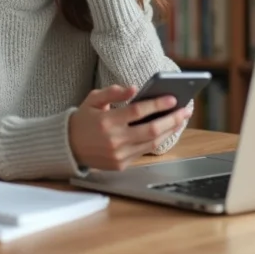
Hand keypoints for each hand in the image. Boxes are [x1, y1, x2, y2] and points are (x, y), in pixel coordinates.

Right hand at [68, 84, 191, 170]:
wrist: (68, 147)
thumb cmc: (83, 119)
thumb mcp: (93, 100)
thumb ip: (113, 92)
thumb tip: (134, 89)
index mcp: (106, 122)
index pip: (138, 112)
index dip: (157, 104)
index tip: (173, 98)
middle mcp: (114, 140)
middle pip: (151, 130)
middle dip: (172, 119)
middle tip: (186, 110)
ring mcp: (119, 155)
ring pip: (152, 143)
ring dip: (169, 131)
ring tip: (180, 119)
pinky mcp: (121, 164)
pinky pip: (144, 151)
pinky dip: (157, 140)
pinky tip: (166, 130)